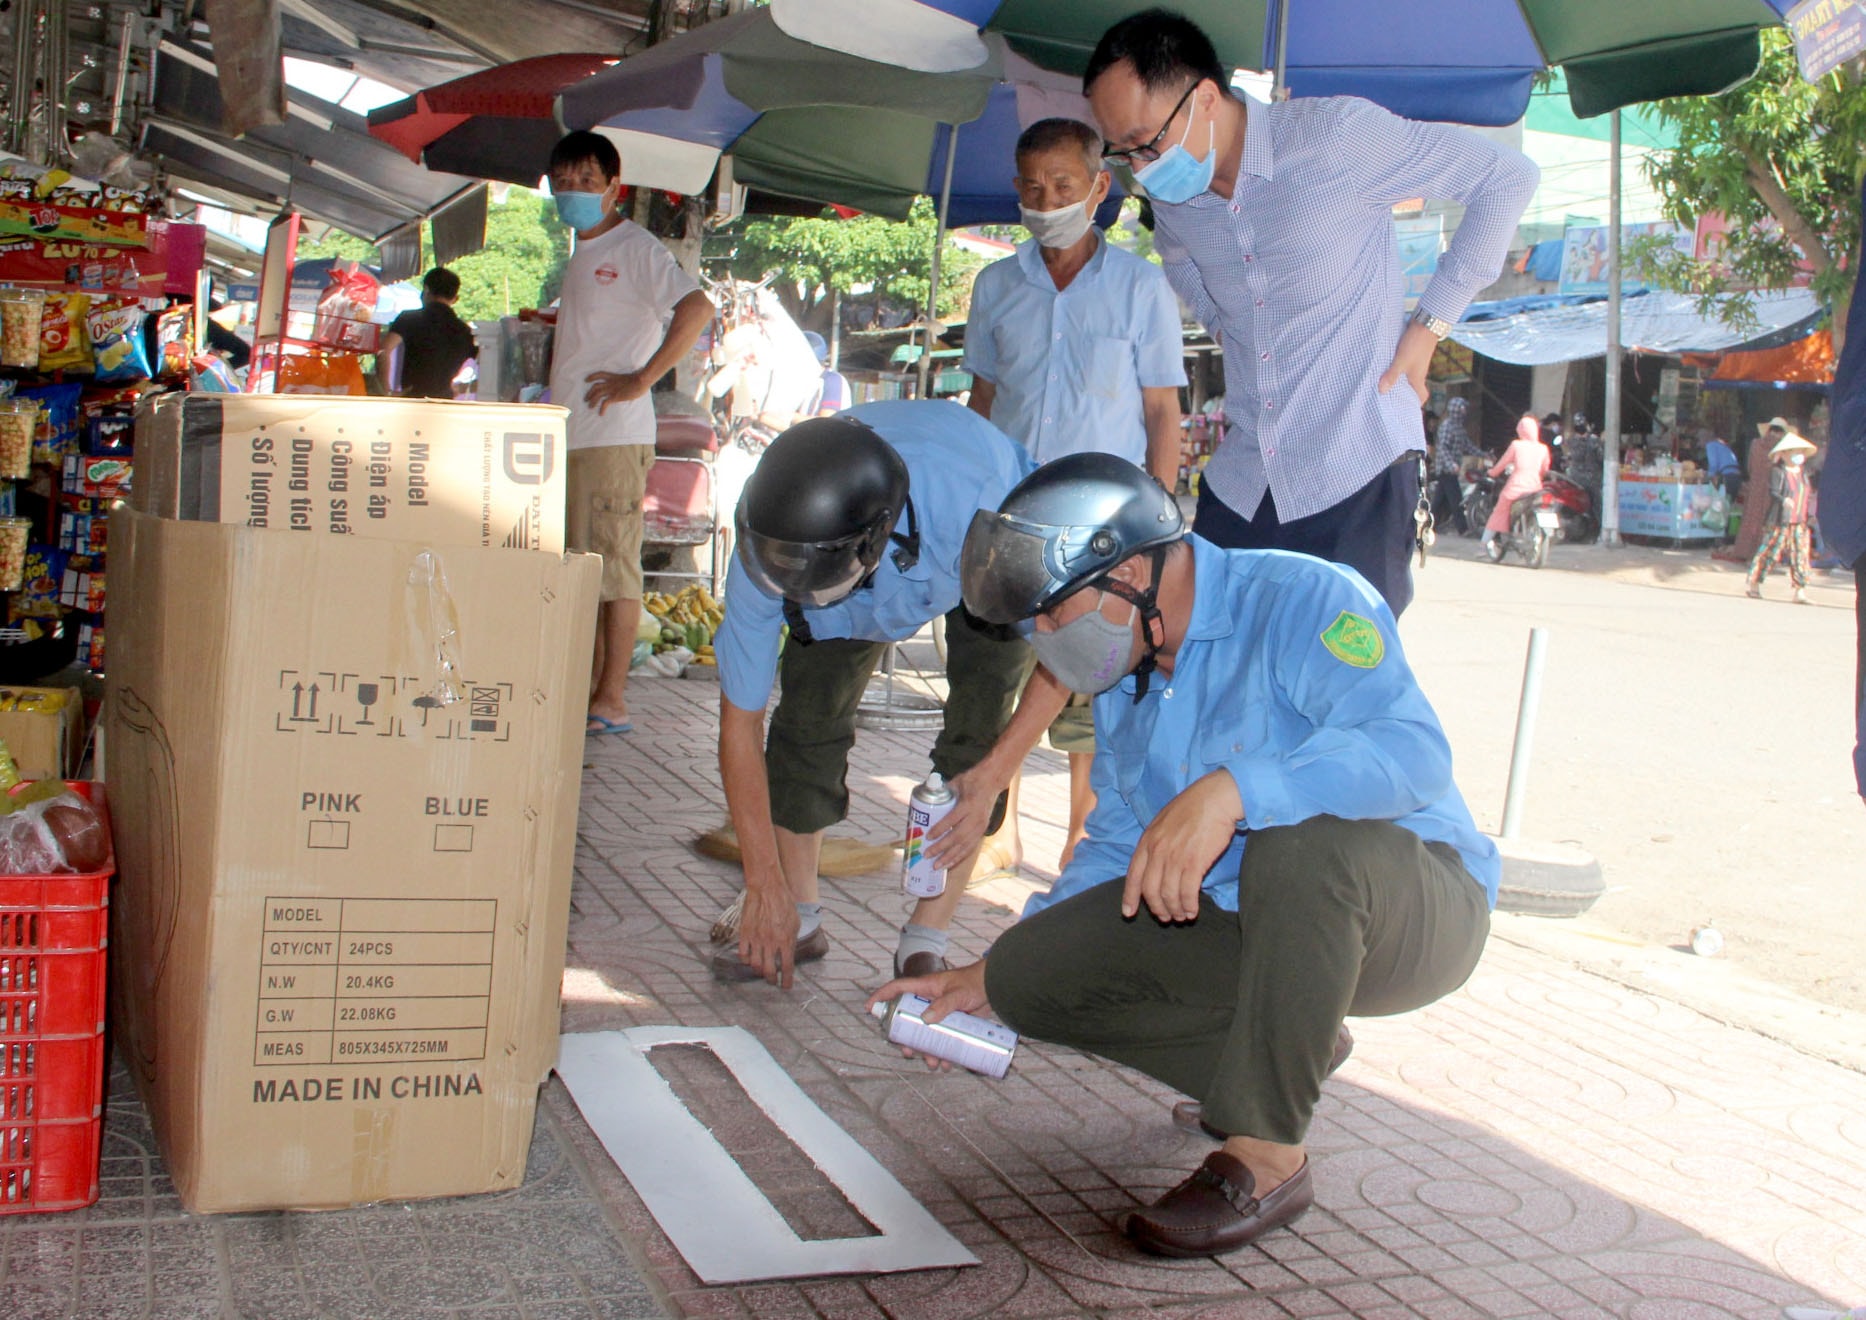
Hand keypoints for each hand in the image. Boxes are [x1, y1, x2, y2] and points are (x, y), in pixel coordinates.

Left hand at [584, 370, 648, 413]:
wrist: (641, 381)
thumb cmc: (639, 379)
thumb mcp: (630, 378)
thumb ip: (626, 382)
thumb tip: (630, 384)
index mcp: (613, 377)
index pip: (599, 374)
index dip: (592, 377)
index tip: (586, 380)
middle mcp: (610, 383)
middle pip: (595, 387)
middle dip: (589, 393)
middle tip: (586, 399)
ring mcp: (612, 390)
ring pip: (597, 395)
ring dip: (592, 401)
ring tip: (590, 407)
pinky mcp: (615, 396)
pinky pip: (605, 403)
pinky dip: (602, 409)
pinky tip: (601, 414)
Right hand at [736, 877, 800, 988]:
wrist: (767, 888)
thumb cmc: (784, 903)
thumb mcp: (795, 922)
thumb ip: (792, 940)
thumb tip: (789, 954)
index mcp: (786, 940)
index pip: (787, 967)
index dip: (787, 981)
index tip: (786, 987)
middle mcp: (771, 942)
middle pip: (769, 971)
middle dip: (772, 980)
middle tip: (773, 981)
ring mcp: (756, 938)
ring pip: (755, 965)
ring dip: (759, 971)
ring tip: (762, 971)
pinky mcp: (745, 933)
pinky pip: (743, 954)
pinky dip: (746, 960)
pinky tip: (750, 959)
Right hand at [866, 960, 989, 1070]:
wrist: (996, 987)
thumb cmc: (975, 983)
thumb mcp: (958, 994)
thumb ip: (944, 1004)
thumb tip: (925, 1020)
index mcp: (926, 987)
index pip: (898, 989)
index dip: (881, 997)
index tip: (869, 1008)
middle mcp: (929, 1001)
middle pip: (909, 1020)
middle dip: (907, 1039)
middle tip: (908, 1052)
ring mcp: (940, 1013)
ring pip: (926, 1034)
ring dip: (927, 1051)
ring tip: (933, 1065)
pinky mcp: (952, 1023)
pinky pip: (942, 1040)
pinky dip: (943, 1053)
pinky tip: (947, 1064)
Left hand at [923, 763, 1007, 868]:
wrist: (993, 781)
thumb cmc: (972, 780)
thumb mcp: (957, 782)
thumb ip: (942, 792)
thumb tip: (924, 799)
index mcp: (968, 804)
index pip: (952, 819)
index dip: (940, 829)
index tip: (928, 836)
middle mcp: (976, 817)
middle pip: (957, 837)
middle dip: (941, 848)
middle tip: (927, 855)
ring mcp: (980, 826)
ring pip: (965, 846)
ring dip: (950, 857)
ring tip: (937, 866)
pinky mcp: (982, 831)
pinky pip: (970, 847)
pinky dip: (959, 857)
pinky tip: (949, 864)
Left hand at [1122, 770, 1242, 922]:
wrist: (1216, 798)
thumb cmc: (1194, 808)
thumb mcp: (1164, 822)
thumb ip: (1157, 843)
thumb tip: (1155, 866)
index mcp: (1147, 840)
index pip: (1133, 875)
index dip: (1130, 897)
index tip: (1128, 912)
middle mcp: (1157, 851)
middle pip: (1150, 890)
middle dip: (1156, 908)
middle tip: (1165, 917)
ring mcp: (1175, 857)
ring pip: (1168, 894)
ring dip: (1175, 910)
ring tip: (1181, 916)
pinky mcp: (1194, 862)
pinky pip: (1187, 892)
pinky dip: (1189, 905)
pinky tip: (1193, 910)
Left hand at [1377, 323, 1437, 406]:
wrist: (1426, 324)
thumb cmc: (1416, 344)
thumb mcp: (1401, 361)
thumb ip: (1392, 375)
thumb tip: (1381, 391)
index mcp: (1418, 378)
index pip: (1422, 396)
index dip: (1415, 404)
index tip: (1404, 409)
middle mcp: (1418, 372)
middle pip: (1412, 388)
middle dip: (1402, 394)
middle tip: (1388, 399)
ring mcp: (1416, 363)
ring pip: (1407, 377)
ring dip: (1397, 381)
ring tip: (1382, 385)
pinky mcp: (1412, 354)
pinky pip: (1404, 366)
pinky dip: (1396, 369)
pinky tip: (1385, 368)